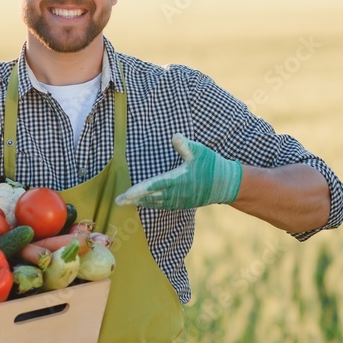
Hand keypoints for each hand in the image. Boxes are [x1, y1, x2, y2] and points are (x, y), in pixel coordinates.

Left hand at [115, 133, 241, 209]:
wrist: (226, 184)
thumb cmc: (211, 165)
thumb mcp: (199, 151)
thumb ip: (185, 145)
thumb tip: (175, 137)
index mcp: (177, 180)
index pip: (153, 186)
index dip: (138, 191)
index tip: (125, 194)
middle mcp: (176, 193)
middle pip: (150, 198)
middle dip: (133, 199)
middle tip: (117, 201)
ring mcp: (179, 200)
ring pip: (156, 203)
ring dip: (141, 202)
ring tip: (127, 202)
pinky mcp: (182, 203)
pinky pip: (163, 205)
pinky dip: (152, 204)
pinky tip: (146, 202)